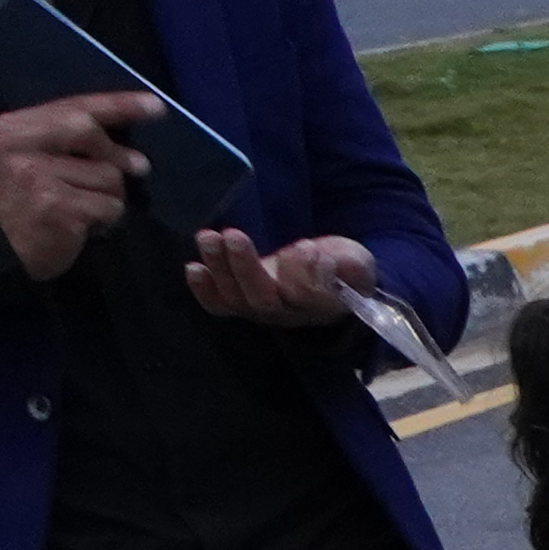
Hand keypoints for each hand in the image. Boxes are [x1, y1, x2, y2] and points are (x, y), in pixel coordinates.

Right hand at [0, 94, 150, 284]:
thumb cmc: (7, 206)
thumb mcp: (19, 162)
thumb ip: (55, 144)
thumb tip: (113, 144)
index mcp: (10, 130)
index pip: (68, 107)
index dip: (115, 104)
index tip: (154, 105)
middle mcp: (19, 147)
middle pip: (86, 132)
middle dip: (117, 151)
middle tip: (140, 166)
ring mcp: (37, 176)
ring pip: (106, 176)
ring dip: (108, 195)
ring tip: (85, 210)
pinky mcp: (59, 208)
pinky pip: (109, 207)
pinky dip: (106, 220)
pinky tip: (85, 229)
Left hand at [184, 228, 375, 326]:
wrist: (326, 276)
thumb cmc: (342, 267)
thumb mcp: (356, 261)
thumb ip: (349, 264)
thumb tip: (318, 258)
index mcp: (324, 306)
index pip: (309, 297)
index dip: (303, 273)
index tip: (306, 247)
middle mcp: (290, 314)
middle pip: (264, 300)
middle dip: (246, 267)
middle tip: (235, 235)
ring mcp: (262, 310)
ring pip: (237, 298)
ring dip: (219, 267)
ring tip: (208, 237)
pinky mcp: (241, 301)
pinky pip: (220, 305)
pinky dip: (203, 290)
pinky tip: (193, 267)